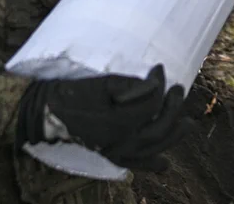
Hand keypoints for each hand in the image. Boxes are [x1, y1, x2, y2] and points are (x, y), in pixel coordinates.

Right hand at [16, 64, 188, 171]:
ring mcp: (115, 149)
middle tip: (179, 90)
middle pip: (157, 128)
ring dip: (172, 136)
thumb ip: (129, 85)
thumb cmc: (71, 93)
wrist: (45, 112)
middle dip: (173, 108)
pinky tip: (164, 165)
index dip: (159, 84)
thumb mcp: (101, 84)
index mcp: (119, 120)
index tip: (158, 67)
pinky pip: (133, 163)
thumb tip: (154, 83)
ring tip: (187, 124)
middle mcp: (120, 140)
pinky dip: (150, 164)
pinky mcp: (108, 153)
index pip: (151, 104)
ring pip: (151, 148)